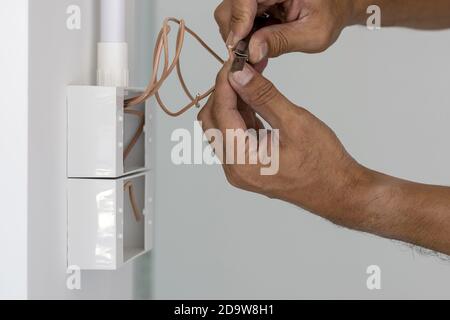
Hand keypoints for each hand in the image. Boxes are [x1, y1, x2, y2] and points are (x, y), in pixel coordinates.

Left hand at [198, 61, 370, 225]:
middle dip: (224, 91)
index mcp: (242, 161)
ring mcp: (240, 169)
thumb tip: (239, 74)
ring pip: (222, 126)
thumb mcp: (294, 122)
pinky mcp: (248, 165)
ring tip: (249, 78)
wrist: (338, 191)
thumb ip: (263, 97)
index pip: (220, 112)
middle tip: (241, 68)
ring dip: (231, 101)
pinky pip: (235, 135)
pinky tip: (253, 97)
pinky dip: (240, 114)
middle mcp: (234, 169)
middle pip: (212, 121)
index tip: (234, 61)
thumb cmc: (323, 163)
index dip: (225, 83)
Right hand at [214, 0, 356, 62]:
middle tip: (250, 56)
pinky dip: (245, 36)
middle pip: (230, 8)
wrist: (335, 8)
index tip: (240, 45)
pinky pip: (236, 20)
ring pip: (229, 15)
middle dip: (237, 34)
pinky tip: (261, 43)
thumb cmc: (330, 15)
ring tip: (260, 50)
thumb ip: (281, 41)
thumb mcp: (313, 34)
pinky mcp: (252, 4)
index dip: (238, 20)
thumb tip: (252, 52)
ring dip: (241, 37)